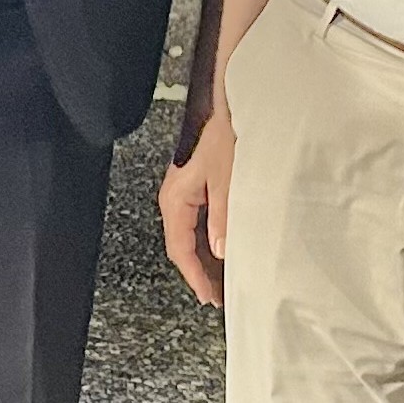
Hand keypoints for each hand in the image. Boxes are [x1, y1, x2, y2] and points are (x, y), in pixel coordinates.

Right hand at [159, 112, 235, 307]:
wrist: (228, 105)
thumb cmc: (224, 133)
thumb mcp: (227, 178)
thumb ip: (224, 216)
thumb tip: (221, 251)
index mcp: (175, 198)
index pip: (180, 248)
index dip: (195, 275)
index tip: (209, 296)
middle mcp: (176, 199)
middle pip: (183, 246)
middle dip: (199, 273)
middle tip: (218, 297)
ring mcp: (186, 194)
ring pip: (191, 237)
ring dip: (205, 260)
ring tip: (223, 282)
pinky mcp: (198, 189)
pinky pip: (200, 224)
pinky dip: (210, 242)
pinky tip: (225, 252)